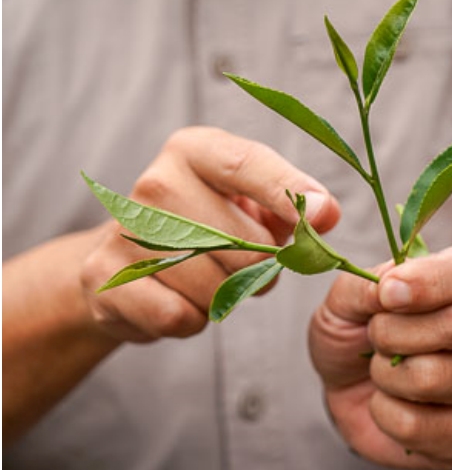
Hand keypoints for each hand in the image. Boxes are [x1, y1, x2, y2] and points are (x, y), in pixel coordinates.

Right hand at [80, 127, 339, 342]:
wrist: (126, 258)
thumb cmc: (208, 222)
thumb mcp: (250, 199)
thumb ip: (292, 204)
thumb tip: (326, 214)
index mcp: (193, 150)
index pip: (247, 164)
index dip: (289, 191)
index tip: (324, 215)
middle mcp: (154, 184)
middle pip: (244, 244)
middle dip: (261, 265)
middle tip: (248, 261)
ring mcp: (124, 232)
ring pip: (216, 286)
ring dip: (228, 295)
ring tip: (211, 276)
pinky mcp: (107, 280)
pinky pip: (181, 316)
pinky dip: (195, 319)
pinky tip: (182, 298)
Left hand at [309, 245, 451, 469]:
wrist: (350, 387)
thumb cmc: (358, 332)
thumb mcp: (347, 297)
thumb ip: (367, 285)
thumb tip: (394, 289)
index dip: (428, 283)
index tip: (387, 294)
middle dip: (393, 333)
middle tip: (375, 336)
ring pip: (434, 378)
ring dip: (385, 375)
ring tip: (382, 371)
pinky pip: (420, 427)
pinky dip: (385, 416)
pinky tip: (390, 404)